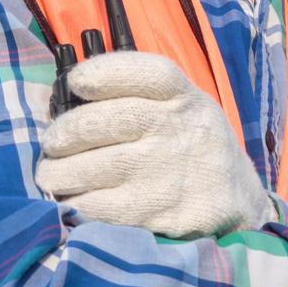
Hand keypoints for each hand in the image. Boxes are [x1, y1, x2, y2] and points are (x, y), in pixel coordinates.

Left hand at [35, 51, 275, 239]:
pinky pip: (96, 207)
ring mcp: (165, 173)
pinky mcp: (155, 213)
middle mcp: (175, 129)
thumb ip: (141, 95)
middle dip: (64, 133)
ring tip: (54, 174)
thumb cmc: (191, 144)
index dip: (102, 72)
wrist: (234, 201)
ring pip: (90, 168)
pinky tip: (73, 200)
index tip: (77, 82)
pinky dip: (75, 204)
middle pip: (102, 121)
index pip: (143, 73)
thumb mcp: (184, 106)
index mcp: (182, 97)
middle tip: (53, 144)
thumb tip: (70, 90)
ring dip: (59, 173)